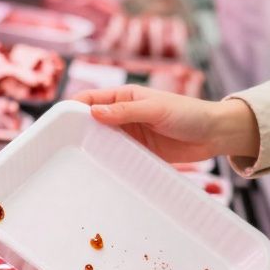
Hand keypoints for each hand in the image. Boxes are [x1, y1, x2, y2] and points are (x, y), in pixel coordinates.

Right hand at [73, 86, 259, 162]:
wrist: (214, 134)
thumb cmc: (188, 112)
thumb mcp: (156, 108)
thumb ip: (125, 111)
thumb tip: (93, 112)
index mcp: (124, 97)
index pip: (90, 99)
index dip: (72, 109)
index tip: (55, 122)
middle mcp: (122, 115)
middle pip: (91, 123)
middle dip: (77, 133)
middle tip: (59, 148)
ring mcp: (130, 136)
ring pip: (102, 142)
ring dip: (92, 150)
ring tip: (74, 163)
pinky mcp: (139, 153)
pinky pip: (118, 157)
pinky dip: (108, 163)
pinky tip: (98, 172)